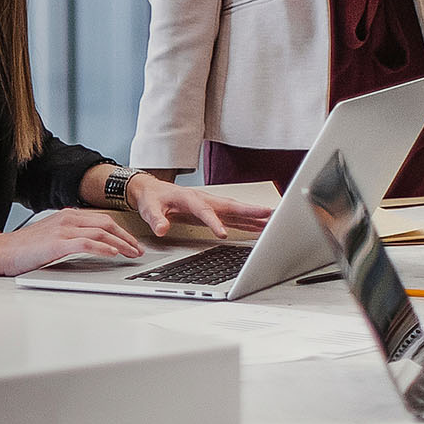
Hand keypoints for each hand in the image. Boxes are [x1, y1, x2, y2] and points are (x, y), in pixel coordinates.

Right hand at [0, 208, 146, 274]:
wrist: (1, 251)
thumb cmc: (23, 248)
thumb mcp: (51, 236)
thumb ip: (69, 236)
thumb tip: (89, 245)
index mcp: (67, 215)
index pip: (102, 219)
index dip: (121, 231)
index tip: (132, 243)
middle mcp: (68, 218)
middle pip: (107, 223)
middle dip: (126, 236)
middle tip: (138, 250)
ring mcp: (63, 229)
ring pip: (101, 232)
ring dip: (120, 243)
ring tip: (131, 253)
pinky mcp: (58, 243)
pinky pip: (87, 243)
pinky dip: (103, 247)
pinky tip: (113, 253)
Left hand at [124, 175, 272, 238]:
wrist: (153, 190)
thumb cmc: (153, 198)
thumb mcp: (149, 209)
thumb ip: (156, 219)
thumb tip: (161, 229)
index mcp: (189, 198)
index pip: (205, 211)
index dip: (214, 222)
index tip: (223, 234)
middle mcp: (204, 199)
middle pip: (230, 206)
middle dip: (249, 210)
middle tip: (269, 214)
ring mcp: (211, 205)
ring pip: (236, 210)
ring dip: (254, 215)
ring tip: (273, 221)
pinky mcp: (214, 212)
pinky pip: (234, 216)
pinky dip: (248, 221)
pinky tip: (260, 226)